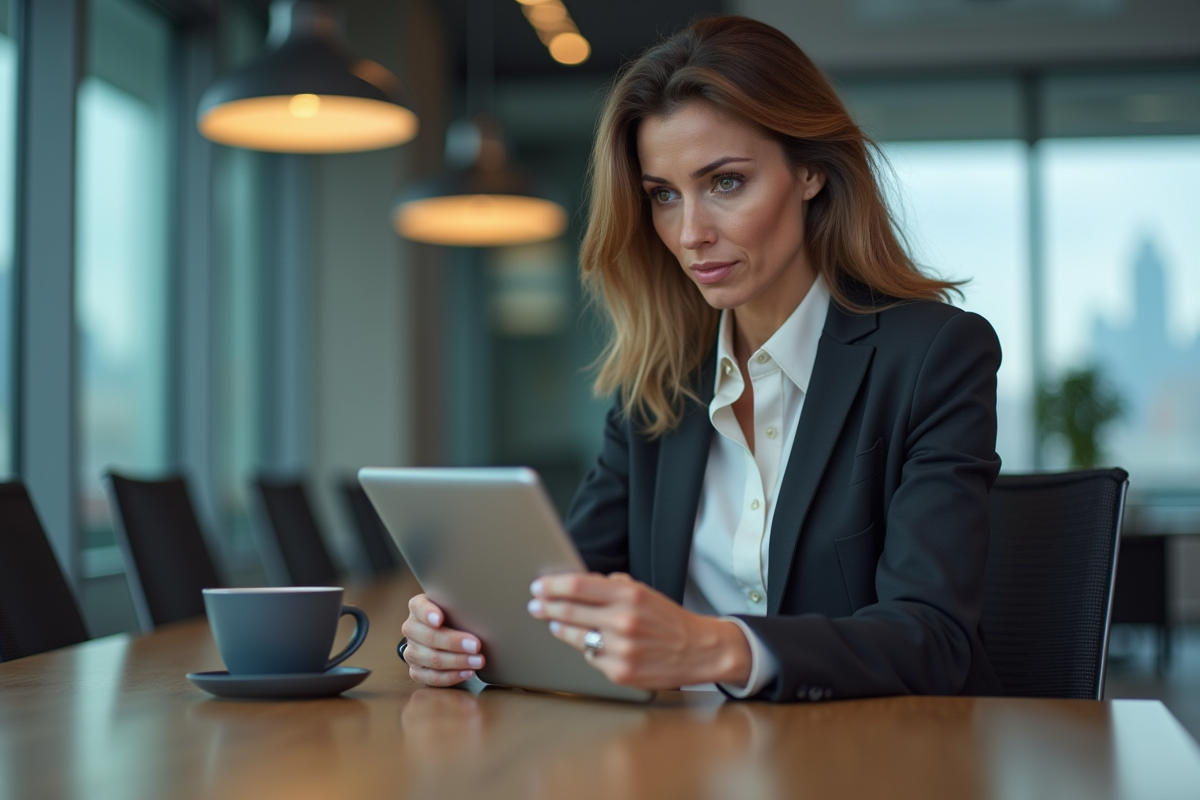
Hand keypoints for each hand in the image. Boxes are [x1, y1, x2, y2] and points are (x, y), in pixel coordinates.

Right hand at [400, 594, 484, 686]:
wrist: (443, 638)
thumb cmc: (454, 617)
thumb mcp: (455, 607)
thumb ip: (460, 607)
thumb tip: (485, 610)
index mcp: (418, 608)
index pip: (419, 607)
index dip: (428, 613)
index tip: (439, 619)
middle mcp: (412, 629)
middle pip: (430, 637)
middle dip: (454, 642)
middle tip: (476, 645)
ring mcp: (412, 651)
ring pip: (433, 659)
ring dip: (458, 661)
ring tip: (478, 661)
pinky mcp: (417, 671)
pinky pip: (433, 677)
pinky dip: (452, 676)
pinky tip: (468, 672)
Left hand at [527, 573, 751, 689]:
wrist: (698, 651)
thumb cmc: (667, 619)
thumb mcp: (644, 592)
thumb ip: (612, 585)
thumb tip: (577, 583)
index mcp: (629, 595)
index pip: (578, 585)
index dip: (552, 585)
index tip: (538, 586)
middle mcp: (623, 622)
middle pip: (569, 611)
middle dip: (546, 607)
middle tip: (534, 604)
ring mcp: (620, 650)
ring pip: (575, 637)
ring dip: (559, 628)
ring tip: (554, 623)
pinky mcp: (620, 672)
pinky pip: (591, 658)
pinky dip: (587, 649)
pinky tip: (589, 643)